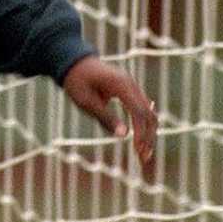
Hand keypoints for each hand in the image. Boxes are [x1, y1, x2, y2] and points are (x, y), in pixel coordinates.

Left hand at [62, 56, 157, 182]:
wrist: (74, 62)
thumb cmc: (76, 81)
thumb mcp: (85, 101)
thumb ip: (105, 117)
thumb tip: (124, 135)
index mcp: (121, 85)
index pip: (139, 111)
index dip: (141, 132)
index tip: (138, 151)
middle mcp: (131, 85)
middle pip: (149, 114)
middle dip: (148, 137)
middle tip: (144, 159)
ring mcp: (132, 87)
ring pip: (149, 113)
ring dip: (149, 133)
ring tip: (143, 154)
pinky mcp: (130, 91)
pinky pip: (143, 109)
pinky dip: (144, 125)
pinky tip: (142, 141)